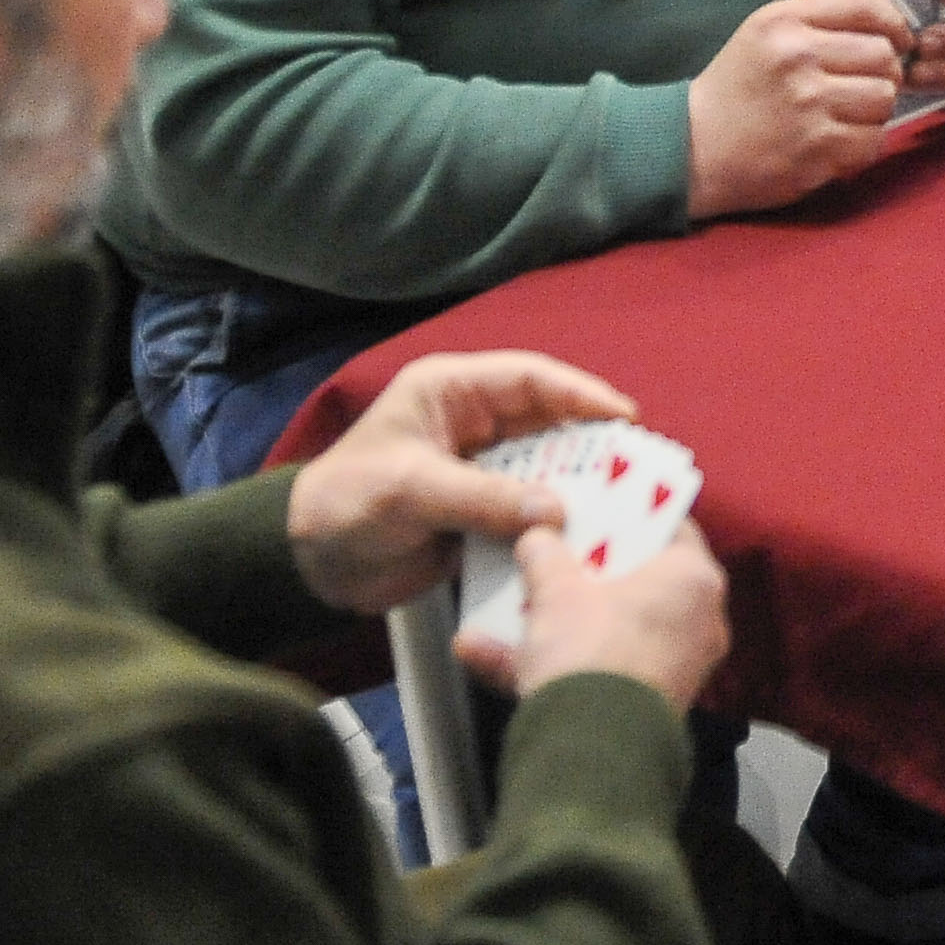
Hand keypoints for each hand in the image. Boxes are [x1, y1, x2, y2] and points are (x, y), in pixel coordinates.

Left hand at [285, 349, 639, 615]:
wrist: (306, 565)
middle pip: (547, 423)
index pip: (529, 379)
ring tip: (623, 506)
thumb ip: (484, 497)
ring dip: (576, 487)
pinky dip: (552, 525)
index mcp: (452, 393)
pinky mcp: (479, 514)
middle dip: (590, 443)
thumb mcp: (412, 490)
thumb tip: (557, 511)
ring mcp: (478, 470)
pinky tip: (583, 540)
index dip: (580, 394)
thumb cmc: (347, 504)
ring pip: (544, 469)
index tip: (625, 417)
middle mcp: (472, 424)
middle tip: (637, 467)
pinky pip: (527, 512)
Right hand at [463, 520, 731, 715]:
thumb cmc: (591, 654)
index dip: (629, 515)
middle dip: (587, 574)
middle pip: (638, 582)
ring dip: (557, 622)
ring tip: (510, 609)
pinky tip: (488, 657)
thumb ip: (545, 554)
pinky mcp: (645, 705)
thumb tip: (536, 537)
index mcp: (694, 580)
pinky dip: (553, 664)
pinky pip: (597, 671)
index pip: (670, 527)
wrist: (591, 751)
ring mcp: (675, 668)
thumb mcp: (556, 592)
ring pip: (611, 631)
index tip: (597, 509)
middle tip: (554, 554)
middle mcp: (699, 622)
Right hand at [686, 0, 910, 216]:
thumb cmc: (739, 87)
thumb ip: (825, 18)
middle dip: (883, 71)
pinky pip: (873, 140)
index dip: (893, 21)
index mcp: (783, 21)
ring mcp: (808, 105)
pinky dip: (862, 144)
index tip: (900, 39)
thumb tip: (892, 4)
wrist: (693, 147)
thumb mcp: (768, 34)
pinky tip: (836, 142)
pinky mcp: (817, 149)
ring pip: (884, 97)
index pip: (863, 5)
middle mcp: (797, 58)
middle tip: (862, 85)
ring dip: (873, 110)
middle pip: (883, 54)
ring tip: (846, 114)